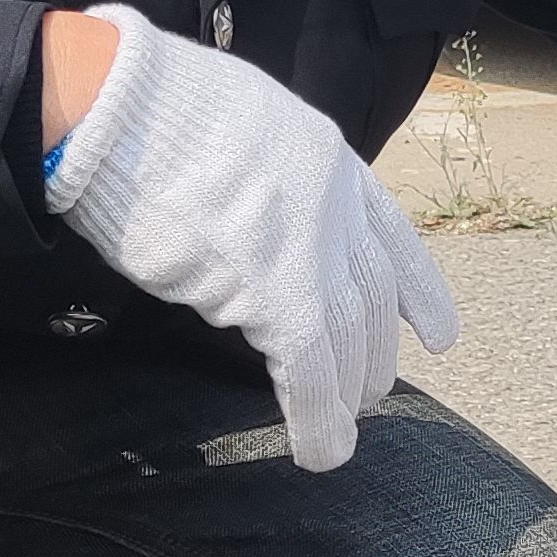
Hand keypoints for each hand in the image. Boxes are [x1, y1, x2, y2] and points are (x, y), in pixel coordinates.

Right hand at [41, 2, 457, 468]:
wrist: (121, 105)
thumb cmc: (149, 103)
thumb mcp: (234, 118)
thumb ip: (260, 169)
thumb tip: (245, 205)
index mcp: (324, 155)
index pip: (386, 233)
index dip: (414, 287)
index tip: (435, 331)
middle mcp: (332, 203)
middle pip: (370, 294)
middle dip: (375, 349)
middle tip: (376, 392)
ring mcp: (310, 249)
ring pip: (346, 338)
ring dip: (347, 392)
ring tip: (347, 430)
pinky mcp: (275, 293)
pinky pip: (308, 373)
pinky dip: (316, 419)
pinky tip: (322, 453)